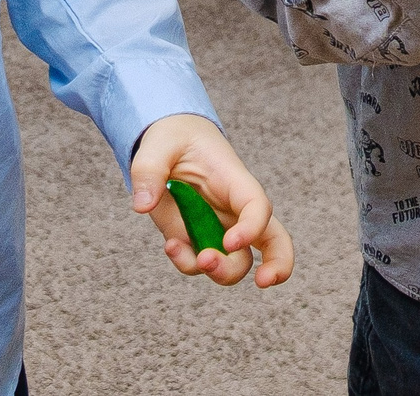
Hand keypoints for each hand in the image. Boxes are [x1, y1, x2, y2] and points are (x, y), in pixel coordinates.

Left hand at [130, 112, 293, 287]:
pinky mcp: (197, 240)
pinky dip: (187, 263)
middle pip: (274, 242)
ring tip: (198, 260)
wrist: (168, 143)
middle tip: (263, 281)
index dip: (252, 227)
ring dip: (222, 271)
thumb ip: (149, 170)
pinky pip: (199, 263)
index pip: (258, 206)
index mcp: (235, 181)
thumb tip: (142, 205)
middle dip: (277, 265)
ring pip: (238, 263)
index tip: (231, 242)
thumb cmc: (174, 139)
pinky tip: (170, 245)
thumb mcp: (159, 144)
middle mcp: (235, 210)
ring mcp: (218, 229)